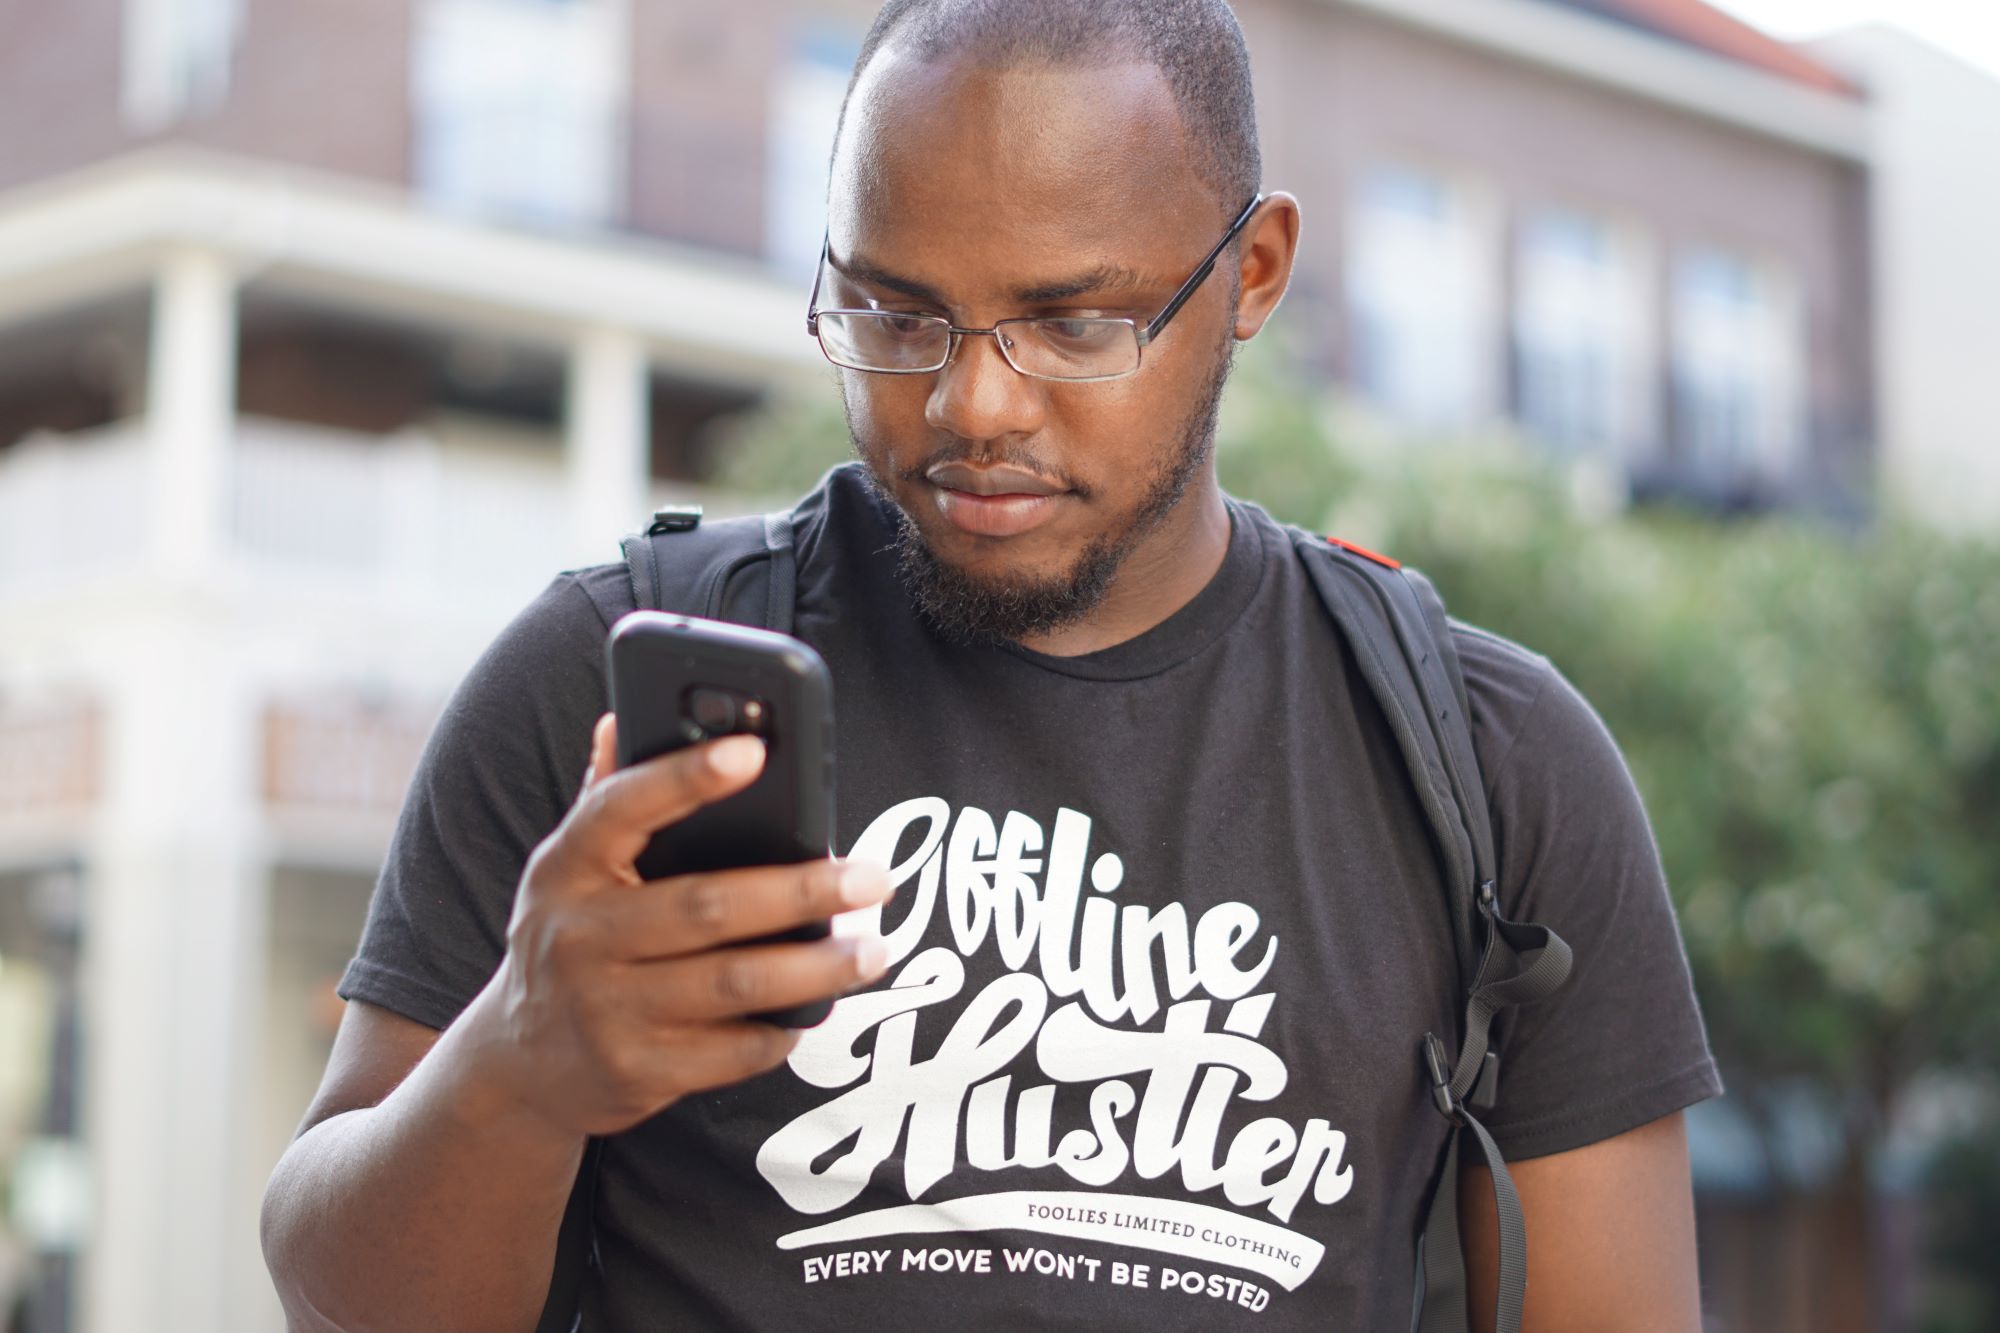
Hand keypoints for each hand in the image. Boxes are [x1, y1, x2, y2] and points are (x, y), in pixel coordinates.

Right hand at [471, 713, 890, 1138]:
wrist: (519, 1066)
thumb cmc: (570, 938)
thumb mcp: (568, 868)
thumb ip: (606, 797)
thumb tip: (621, 717)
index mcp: (566, 867)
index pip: (621, 809)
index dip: (686, 778)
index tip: (754, 750)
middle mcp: (579, 937)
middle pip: (707, 906)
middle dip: (801, 892)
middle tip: (874, 879)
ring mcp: (606, 1010)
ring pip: (734, 984)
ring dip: (816, 968)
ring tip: (873, 950)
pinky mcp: (636, 1072)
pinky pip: (730, 1051)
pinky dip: (782, 1031)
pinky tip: (817, 1008)